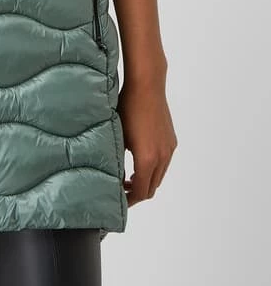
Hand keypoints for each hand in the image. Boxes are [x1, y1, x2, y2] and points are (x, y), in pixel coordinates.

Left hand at [117, 79, 176, 206]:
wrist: (147, 85)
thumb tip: (114, 175)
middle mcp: (162, 157)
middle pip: (152, 187)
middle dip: (138, 192)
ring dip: (146, 180)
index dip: (129, 200)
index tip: (119, 199)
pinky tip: (139, 159)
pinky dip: (153, 168)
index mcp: (147, 159)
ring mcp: (169, 148)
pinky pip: (164, 162)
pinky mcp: (171, 140)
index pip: (141, 192)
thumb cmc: (128, 107)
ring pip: (159, 175)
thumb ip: (118, 159)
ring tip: (129, 176)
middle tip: (122, 189)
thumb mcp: (118, 135)